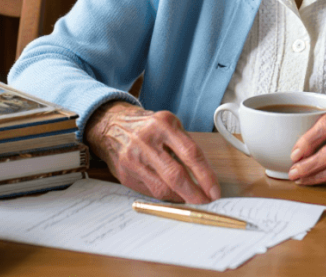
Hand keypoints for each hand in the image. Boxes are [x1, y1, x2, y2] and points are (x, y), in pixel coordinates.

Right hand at [85, 101, 220, 203]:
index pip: (191, 153)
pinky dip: (164, 196)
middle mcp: (146, 141)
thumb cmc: (146, 126)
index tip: (214, 190)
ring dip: (180, 197)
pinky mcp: (125, 173)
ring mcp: (133, 158)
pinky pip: (149, 192)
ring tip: (191, 198)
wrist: (111, 125)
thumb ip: (184, 146)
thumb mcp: (168, 125)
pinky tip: (172, 194)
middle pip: (175, 175)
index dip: (206, 175)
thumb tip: (205, 176)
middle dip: (194, 193)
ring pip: (161, 188)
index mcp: (163, 125)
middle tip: (205, 201)